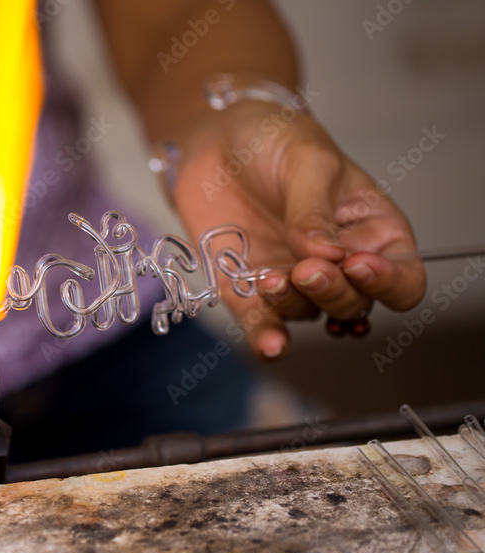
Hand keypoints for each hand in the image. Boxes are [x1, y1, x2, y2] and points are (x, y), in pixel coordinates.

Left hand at [171, 100, 425, 358]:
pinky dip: (267, 339)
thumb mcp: (306, 160)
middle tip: (307, 269)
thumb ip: (315, 210)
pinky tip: (270, 346)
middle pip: (353, 303)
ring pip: (308, 314)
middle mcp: (337, 263)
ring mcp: (293, 279)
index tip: (358, 265)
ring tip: (270, 278)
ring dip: (293, 303)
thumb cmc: (276, 141)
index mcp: (371, 231)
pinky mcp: (248, 289)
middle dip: (333, 292)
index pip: (401, 278)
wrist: (215, 140)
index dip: (389, 282)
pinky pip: (263, 325)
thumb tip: (325, 255)